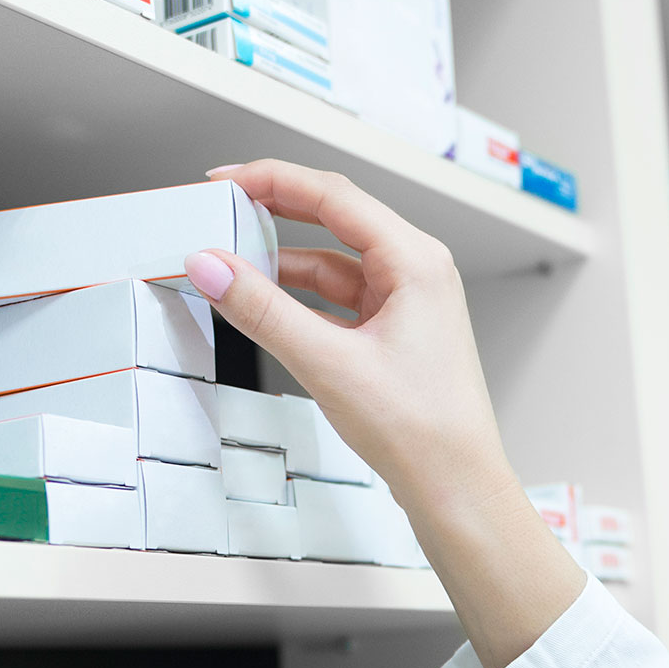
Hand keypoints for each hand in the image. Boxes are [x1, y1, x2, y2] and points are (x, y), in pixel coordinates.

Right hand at [185, 159, 584, 667]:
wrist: (456, 487)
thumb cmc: (420, 429)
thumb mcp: (327, 362)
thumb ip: (262, 309)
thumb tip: (212, 266)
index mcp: (415, 260)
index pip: (333, 196)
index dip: (272, 180)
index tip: (225, 181)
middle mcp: (416, 271)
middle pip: (334, 219)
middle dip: (274, 211)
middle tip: (222, 207)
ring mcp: (407, 301)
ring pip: (333, 261)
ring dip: (283, 259)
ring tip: (232, 261)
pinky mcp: (394, 331)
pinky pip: (338, 296)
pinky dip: (299, 295)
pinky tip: (265, 302)